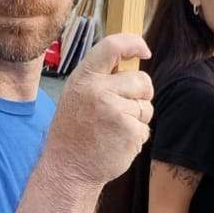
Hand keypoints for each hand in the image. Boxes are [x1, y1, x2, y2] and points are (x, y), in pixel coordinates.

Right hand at [44, 35, 152, 187]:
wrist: (67, 169)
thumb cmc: (73, 131)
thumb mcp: (77, 95)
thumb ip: (100, 78)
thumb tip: (131, 62)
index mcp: (84, 78)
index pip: (112, 46)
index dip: (133, 43)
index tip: (144, 50)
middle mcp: (99, 91)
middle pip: (142, 80)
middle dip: (140, 93)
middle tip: (121, 110)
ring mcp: (116, 112)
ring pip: (146, 106)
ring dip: (137, 118)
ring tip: (112, 129)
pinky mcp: (130, 132)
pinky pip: (146, 128)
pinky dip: (136, 136)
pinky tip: (116, 143)